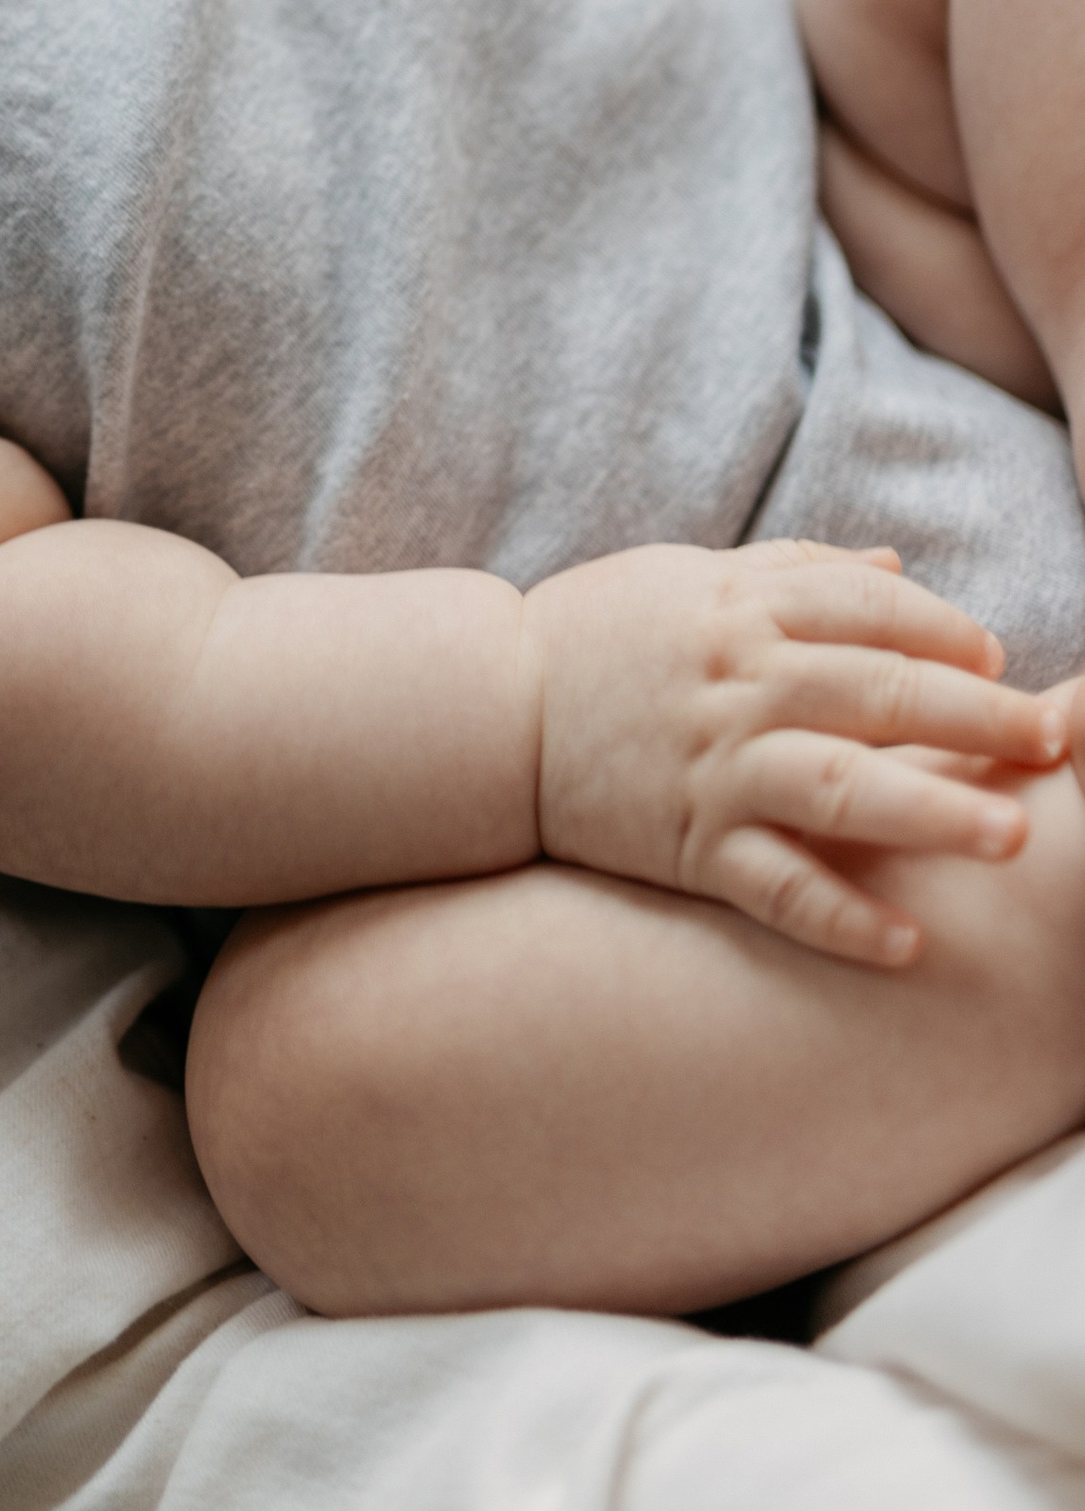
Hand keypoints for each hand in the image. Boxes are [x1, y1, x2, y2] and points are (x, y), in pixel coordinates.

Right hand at [522, 539, 1068, 968]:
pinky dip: (841, 917)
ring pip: (842, 786)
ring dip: (932, 811)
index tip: (1002, 665)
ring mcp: (714, 765)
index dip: (946, 632)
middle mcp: (737, 683)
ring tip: (1013, 836)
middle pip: (879, 692)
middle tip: (1057, 743)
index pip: (869, 609)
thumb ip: (797, 572)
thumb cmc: (597, 637)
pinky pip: (776, 886)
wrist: (484, 711)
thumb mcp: (689, 579)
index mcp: (740, 608)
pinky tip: (908, 945)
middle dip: (979, 718)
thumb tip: (899, 565)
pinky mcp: (688, 843)